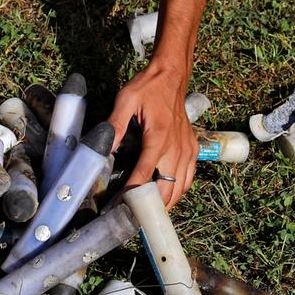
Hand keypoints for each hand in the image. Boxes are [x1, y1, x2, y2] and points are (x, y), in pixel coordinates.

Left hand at [108, 65, 198, 208]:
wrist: (172, 75)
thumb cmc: (147, 87)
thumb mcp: (125, 101)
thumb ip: (115, 126)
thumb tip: (102, 149)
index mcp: (159, 137)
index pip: (145, 174)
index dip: (133, 195)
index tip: (121, 209)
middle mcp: (177, 147)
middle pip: (167, 189)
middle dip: (150, 207)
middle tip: (133, 220)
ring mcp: (188, 149)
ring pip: (180, 188)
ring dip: (165, 204)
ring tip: (147, 216)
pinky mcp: (193, 149)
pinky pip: (188, 179)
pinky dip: (178, 192)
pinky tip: (165, 198)